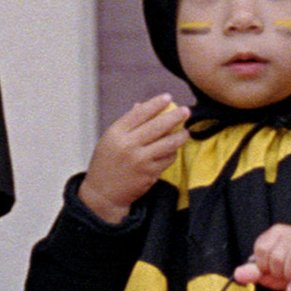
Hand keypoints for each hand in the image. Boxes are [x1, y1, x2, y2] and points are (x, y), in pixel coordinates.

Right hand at [80, 95, 187, 224]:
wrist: (103, 193)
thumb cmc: (106, 164)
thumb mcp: (110, 140)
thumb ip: (127, 123)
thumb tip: (141, 105)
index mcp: (116, 133)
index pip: (140, 113)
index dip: (156, 104)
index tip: (168, 97)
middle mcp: (128, 145)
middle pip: (157, 126)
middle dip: (175, 116)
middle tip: (186, 110)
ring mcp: (140, 159)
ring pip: (168, 143)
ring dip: (180, 136)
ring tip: (185, 132)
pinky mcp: (150, 173)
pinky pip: (167, 159)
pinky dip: (172, 153)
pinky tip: (173, 150)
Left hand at [236, 225, 290, 290]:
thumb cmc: (286, 270)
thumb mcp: (267, 271)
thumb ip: (253, 272)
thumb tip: (238, 274)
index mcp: (277, 232)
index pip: (262, 249)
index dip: (263, 266)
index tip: (269, 270)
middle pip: (277, 256)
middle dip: (277, 273)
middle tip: (282, 276)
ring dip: (288, 277)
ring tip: (290, 280)